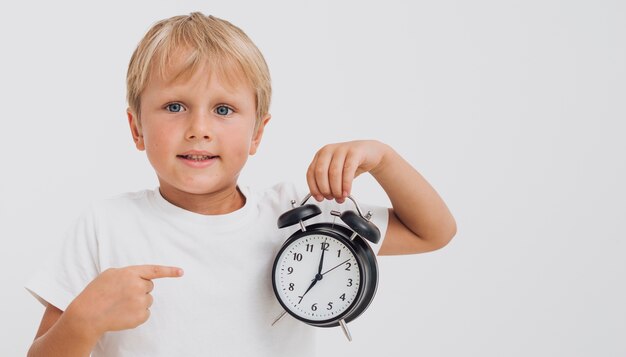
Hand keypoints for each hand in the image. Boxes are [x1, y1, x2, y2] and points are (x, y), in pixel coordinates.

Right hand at [65, 265, 183, 337]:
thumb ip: (128, 273)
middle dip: (139, 289)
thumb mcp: (110, 275)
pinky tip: (123, 314)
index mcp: (130, 273)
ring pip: (148, 300)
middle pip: (149, 286)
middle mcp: (138, 285)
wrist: (87, 315)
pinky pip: (145, 313)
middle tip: (122, 295)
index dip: (169, 271)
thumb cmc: (96, 293)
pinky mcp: (141, 315)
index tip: (181, 272)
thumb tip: (141, 277)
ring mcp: (140, 301)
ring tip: (120, 305)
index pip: (154, 270)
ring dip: (137, 302)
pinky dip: (137, 314)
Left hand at [307, 140, 389, 202]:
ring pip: (334, 172)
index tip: (319, 198)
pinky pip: (348, 170)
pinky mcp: (354, 152)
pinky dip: (346, 184)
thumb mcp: (336, 171)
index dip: (314, 188)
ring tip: (341, 197)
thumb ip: (327, 181)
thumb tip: (321, 196)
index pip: (311, 173)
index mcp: (320, 155)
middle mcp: (329, 150)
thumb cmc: (351, 163)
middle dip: (325, 189)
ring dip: (336, 189)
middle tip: (332, 198)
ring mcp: (341, 149)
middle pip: (321, 172)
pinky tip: (347, 192)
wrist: (371, 153)